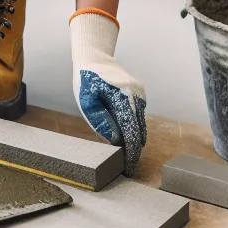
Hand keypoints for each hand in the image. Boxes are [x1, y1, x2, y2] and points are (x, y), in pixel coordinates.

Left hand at [69, 10, 146, 175]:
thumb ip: (101, 121)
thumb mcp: (87, 102)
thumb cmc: (86, 80)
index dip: (130, 154)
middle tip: (126, 169)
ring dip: (134, 141)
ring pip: (140, 126)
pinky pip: (138, 118)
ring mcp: (140, 96)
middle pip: (140, 132)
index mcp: (124, 99)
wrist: (94, 57)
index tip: (128, 169)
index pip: (131, 134)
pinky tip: (124, 140)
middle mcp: (137, 98)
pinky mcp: (139, 96)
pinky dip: (133, 130)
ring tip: (125, 159)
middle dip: (134, 151)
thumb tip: (116, 141)